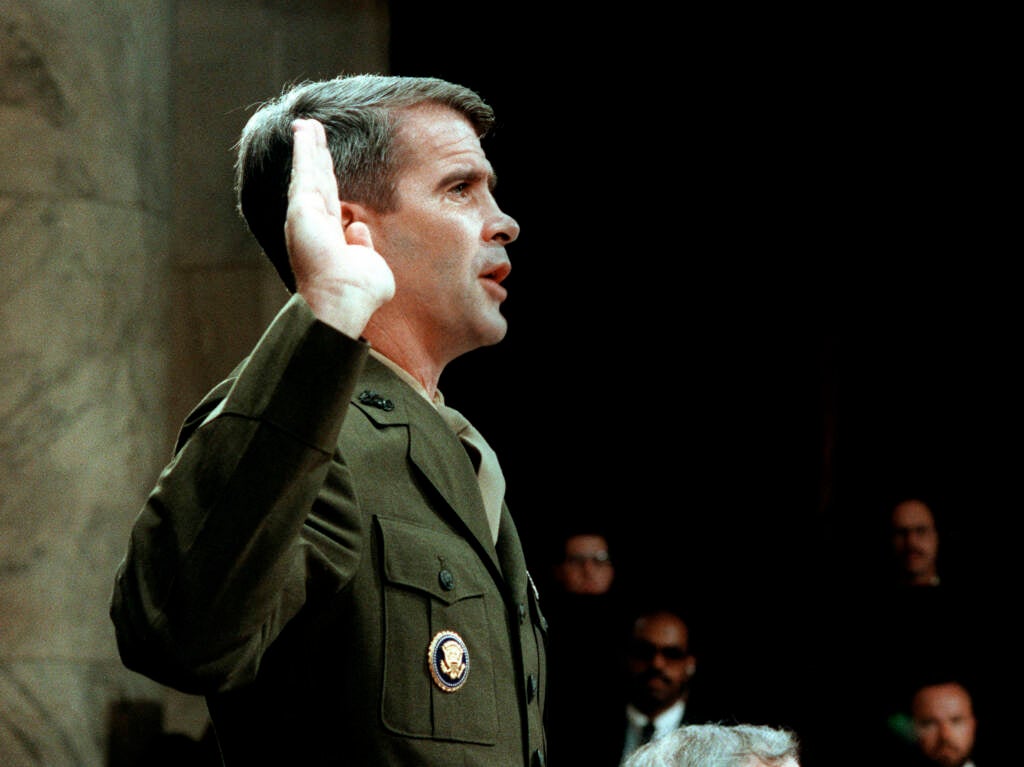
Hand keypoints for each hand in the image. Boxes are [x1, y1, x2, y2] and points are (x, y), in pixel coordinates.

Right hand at [285, 118, 394, 335]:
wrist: (344, 298)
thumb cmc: (359, 292)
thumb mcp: (369, 265)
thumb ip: (363, 246)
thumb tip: (357, 227)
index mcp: (330, 236)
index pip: (330, 199)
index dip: (328, 178)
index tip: (326, 160)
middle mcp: (315, 224)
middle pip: (316, 180)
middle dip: (315, 155)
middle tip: (311, 130)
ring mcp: (306, 215)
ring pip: (308, 171)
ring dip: (307, 146)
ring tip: (306, 123)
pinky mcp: (302, 207)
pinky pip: (304, 170)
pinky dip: (304, 149)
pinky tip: (304, 130)